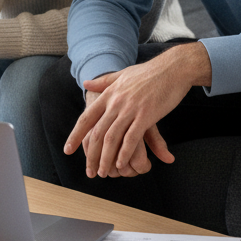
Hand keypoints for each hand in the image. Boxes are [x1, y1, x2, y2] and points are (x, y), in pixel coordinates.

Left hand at [63, 43, 211, 177]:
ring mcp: (130, 109)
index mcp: (108, 94)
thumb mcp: (121, 75)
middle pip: (97, 133)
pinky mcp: (146, 115)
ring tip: (103, 172)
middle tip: (89, 171)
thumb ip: (102, 82)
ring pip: (112, 138)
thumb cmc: (148, 73)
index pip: (86, 118)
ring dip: (106, 158)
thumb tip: (85, 83)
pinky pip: (131, 138)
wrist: (172, 68)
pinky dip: (125, 154)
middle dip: (91, 155)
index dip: (76, 135)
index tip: (67, 150)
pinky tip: (122, 165)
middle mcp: (116, 103)